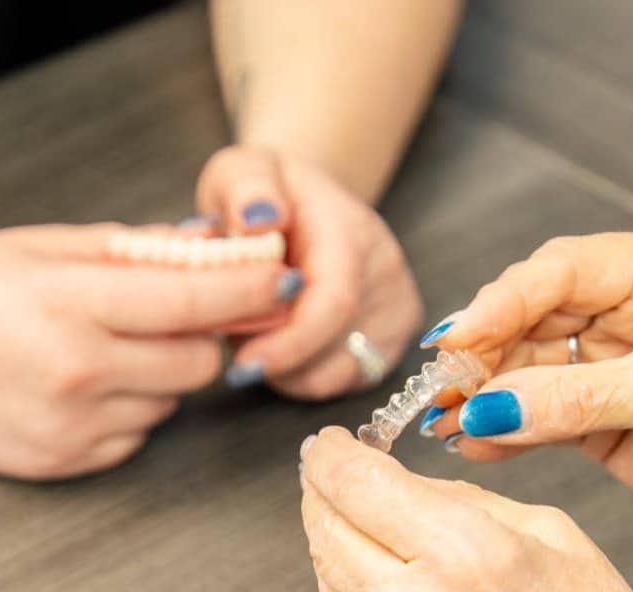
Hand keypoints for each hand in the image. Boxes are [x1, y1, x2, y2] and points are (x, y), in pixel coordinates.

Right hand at [0, 224, 293, 478]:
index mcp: (72, 304)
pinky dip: (133, 408)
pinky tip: (88, 386)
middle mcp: (79, 371)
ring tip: (110, 350)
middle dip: (201, 337)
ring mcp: (75, 425)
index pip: (195, 300)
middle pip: (200, 362)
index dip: (250, 290)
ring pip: (173, 400)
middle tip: (170, 316)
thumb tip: (211, 246)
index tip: (283, 278)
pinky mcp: (70, 461)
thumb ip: (135, 250)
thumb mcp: (43, 250)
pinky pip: (140, 433)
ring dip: (163, 373)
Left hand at [196, 146, 423, 398]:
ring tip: (260, 334)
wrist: (310, 202)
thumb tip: (258, 223)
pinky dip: (306, 376)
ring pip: (339, 375)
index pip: (334, 303)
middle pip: (336, 349)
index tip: (244, 364)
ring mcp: (397, 310)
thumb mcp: (243, 169)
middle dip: (278, 361)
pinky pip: (345, 382)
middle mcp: (387, 274)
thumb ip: (246, 189)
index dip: (292, 344)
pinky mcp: (393, 341)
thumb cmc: (267, 192)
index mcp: (353, 233)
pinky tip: (285, 345)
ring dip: (289, 372)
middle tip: (235, 344)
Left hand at [301, 427, 632, 591]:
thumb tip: (401, 485)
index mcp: (463, 552)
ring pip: (326, 582)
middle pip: (324, 529)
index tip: (329, 443)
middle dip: (319, 490)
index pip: (357, 483)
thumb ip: (461, 500)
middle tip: (328, 472)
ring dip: (332, 541)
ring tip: (357, 523)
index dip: (330, 453)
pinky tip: (388, 587)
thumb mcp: (546, 532)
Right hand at [424, 223, 632, 572]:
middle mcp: (629, 306)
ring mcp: (608, 361)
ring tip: (446, 422)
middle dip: (485, 354)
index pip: (560, 271)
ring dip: (486, 397)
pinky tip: (475, 444)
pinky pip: (536, 413)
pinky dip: (505, 430)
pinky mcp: (596, 411)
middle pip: (532, 318)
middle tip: (442, 388)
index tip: (455, 341)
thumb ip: (574, 398)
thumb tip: (485, 408)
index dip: (501, 303)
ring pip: (526, 368)